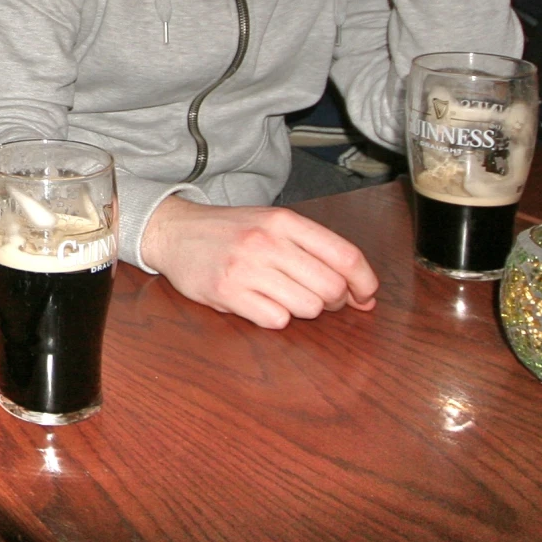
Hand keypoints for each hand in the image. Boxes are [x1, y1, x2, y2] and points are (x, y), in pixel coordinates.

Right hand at [138, 197, 378, 328]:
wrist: (175, 232)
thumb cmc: (231, 231)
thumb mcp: (274, 223)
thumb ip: (317, 250)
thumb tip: (362, 291)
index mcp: (285, 221)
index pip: (345, 255)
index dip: (365, 282)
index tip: (366, 296)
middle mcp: (268, 241)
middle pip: (331, 287)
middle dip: (334, 301)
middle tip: (318, 297)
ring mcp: (247, 268)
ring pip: (308, 307)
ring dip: (303, 309)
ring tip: (283, 297)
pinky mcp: (227, 292)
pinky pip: (276, 320)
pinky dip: (275, 317)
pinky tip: (260, 303)